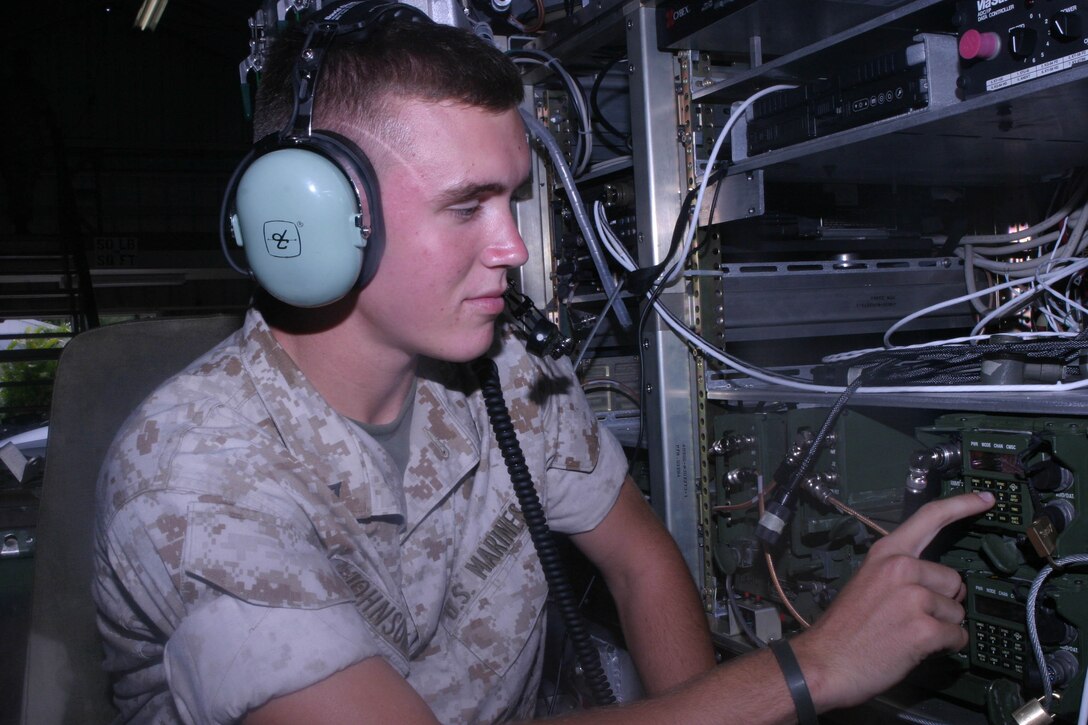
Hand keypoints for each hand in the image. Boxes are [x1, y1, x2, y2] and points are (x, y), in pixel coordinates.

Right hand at [791, 491, 994, 711]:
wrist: (824, 662)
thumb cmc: (844, 628)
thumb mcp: (868, 582)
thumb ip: (902, 573)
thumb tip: (943, 583)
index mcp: (886, 554)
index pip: (930, 517)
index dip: (963, 505)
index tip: (986, 498)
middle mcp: (901, 568)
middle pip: (954, 580)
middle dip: (943, 602)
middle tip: (910, 617)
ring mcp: (913, 597)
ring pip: (957, 611)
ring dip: (941, 626)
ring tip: (907, 633)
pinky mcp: (924, 627)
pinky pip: (958, 636)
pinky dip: (944, 647)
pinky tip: (916, 648)